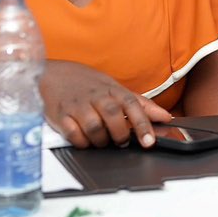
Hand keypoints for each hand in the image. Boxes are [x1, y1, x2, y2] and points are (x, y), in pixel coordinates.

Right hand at [41, 61, 172, 148]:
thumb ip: (140, 104)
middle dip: (121, 134)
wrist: (52, 74)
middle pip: (113, 116)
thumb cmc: (87, 84)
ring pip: (94, 127)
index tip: (150, 141)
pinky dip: (82, 142)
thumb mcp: (115, 89)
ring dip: (101, 140)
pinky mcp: (60, 116)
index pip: (132, 104)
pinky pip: (73, 134)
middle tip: (122, 141)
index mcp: (112, 90)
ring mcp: (77, 106)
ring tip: (103, 141)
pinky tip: (86, 140)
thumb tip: (165, 117)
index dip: (143, 123)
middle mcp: (96, 97)